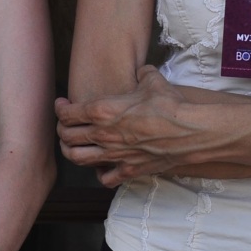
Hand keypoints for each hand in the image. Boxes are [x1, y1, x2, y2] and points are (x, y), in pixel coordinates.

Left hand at [56, 66, 210, 185]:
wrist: (189, 131)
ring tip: (75, 146)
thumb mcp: (152, 80)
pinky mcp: (128, 170)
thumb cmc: (170, 105)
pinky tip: (103, 167)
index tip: (62, 105)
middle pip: (67, 137)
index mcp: (102, 111)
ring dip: (72, 152)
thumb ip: (141, 74)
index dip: (60, 108)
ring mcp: (114, 155)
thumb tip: (142, 72)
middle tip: (66, 125)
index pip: (67, 113)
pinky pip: (104, 178)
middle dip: (62, 130)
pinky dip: (100, 173)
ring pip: (77, 159)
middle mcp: (102, 134)